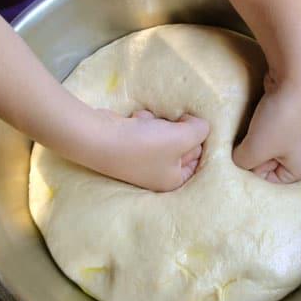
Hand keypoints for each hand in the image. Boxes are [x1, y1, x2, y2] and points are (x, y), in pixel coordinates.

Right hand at [94, 109, 209, 191]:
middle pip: (182, 145)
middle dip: (176, 130)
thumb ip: (201, 130)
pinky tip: (136, 120)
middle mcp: (159, 174)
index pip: (199, 157)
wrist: (99, 138)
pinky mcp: (130, 146)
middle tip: (170, 123)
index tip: (188, 126)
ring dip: (160, 123)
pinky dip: (144, 122)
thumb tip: (200, 124)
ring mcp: (143, 160)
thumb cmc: (145, 144)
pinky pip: (147, 130)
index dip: (197, 138)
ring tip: (150, 122)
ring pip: (165, 134)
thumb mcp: (183, 137)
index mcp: (174, 180)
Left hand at [233, 74, 300, 182]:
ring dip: (247, 140)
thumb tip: (232, 159)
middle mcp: (297, 155)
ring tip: (239, 132)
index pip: (264, 183)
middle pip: (261, 165)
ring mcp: (289, 135)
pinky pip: (260, 130)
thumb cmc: (280, 119)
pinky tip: (246, 120)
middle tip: (233, 146)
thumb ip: (240, 163)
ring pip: (259, 146)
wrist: (296, 76)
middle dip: (247, 155)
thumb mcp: (255, 150)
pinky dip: (252, 127)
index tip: (237, 160)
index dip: (248, 172)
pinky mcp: (282, 118)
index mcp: (298, 170)